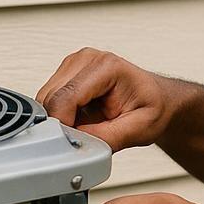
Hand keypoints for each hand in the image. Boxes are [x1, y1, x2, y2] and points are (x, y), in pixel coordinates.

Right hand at [35, 47, 174, 150]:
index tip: (73, 144)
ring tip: (86, 128)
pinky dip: (59, 116)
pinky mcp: (66, 74)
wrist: (158, 100)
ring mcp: (74, 64)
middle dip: (61, 125)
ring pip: (45, 100)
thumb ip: (107, 138)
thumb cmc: (153, 108)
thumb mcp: (139, 130)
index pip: (65, 97)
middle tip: (83, 139)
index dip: (63, 126)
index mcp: (106, 66)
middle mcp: (86, 59)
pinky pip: (49, 100)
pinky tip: (80, 121)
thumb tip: (77, 145)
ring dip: (59, 120)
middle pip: (50, 98)